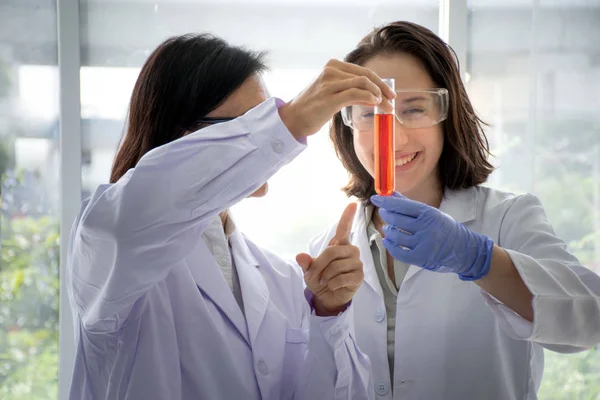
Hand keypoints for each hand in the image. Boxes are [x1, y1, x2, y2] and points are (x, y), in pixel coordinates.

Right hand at [278, 59, 395, 138]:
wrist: (292, 119)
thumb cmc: (311, 108)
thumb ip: (349, 90)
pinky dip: (368, 98)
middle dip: (382, 87)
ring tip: (385, 106)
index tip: (388, 93)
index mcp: (333, 66)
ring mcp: (329, 83)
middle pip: (366, 75)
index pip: (363, 71)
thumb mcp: (331, 92)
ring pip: (363, 83)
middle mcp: (331, 70)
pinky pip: (355, 94)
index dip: (379, 81)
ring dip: (378, 95)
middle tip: (392, 99)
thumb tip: (373, 96)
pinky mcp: (329, 97)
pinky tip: (374, 104)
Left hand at [296, 203, 363, 315]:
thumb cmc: (321, 279)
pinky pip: (342, 278)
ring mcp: (356, 263)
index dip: (347, 216)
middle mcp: (350, 251)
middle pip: (332, 251)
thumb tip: (300, 256)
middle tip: (311, 275)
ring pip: (336, 266)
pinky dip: (332, 284)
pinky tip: (332, 286)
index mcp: (339, 245)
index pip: (344, 228)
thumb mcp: (309, 271)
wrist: (327, 297)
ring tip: (324, 281)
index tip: (352, 203)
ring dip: (325, 276)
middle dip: (319, 265)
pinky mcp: (359, 276)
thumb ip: (306, 263)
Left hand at [371, 193, 493, 280]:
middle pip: (396, 219)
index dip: (386, 201)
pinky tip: (388, 241)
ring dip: (388, 231)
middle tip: (383, 212)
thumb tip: (391, 194)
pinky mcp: (420, 258)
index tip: (375, 198)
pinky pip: (398, 252)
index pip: (402, 205)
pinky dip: (390, 246)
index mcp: (428, 213)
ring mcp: (423, 244)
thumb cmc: (445, 228)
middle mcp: (426, 227)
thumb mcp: (431, 213)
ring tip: (388, 228)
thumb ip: (409, 205)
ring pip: (395, 236)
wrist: (464, 250)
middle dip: (386, 214)